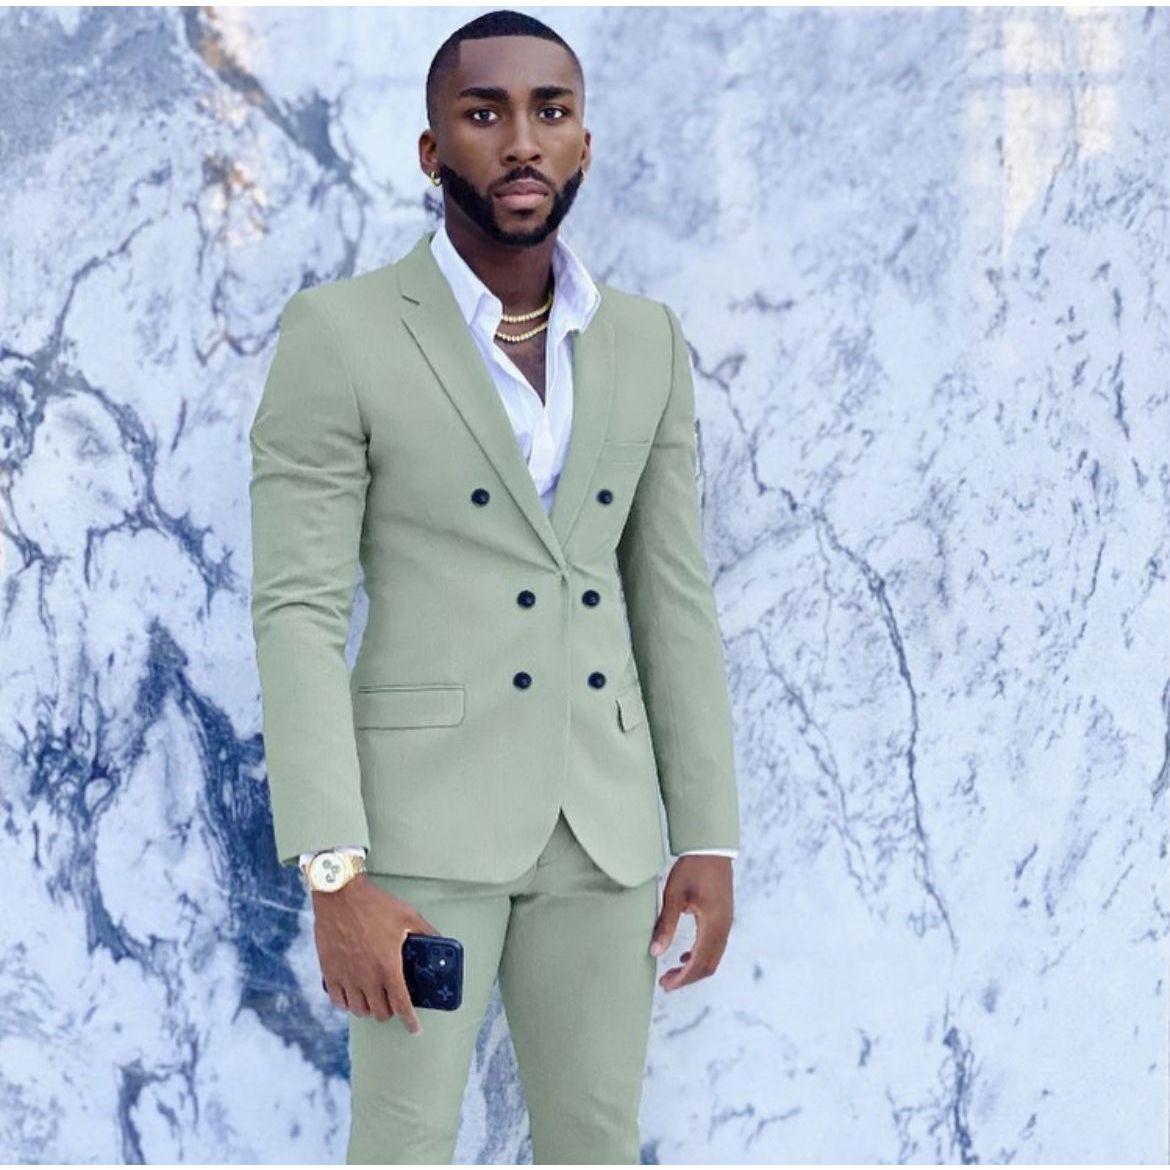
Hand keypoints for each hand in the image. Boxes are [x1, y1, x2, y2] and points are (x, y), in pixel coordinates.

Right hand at [313, 874, 442, 1034]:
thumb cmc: (376, 905)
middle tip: (393, 1002)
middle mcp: (367, 978)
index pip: (402, 1005)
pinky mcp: (330, 973)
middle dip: (390, 1012)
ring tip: (375, 999)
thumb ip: (426, 931)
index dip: (410, 1021)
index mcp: (388, 966)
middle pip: (381, 1012)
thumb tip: (441, 941)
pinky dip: (347, 1004)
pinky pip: (338, 1002)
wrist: (340, 895)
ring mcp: (347, 977)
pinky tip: (353, 996)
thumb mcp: (407, 915)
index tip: (415, 1029)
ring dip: (369, 1009)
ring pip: (359, 1011)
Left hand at [649, 854, 733, 991]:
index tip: (665, 985)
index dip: (682, 978)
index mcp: (713, 925)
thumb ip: (666, 925)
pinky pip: (715, 946)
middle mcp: (724, 927)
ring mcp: (726, 922)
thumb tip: (654, 952)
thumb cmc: (691, 869)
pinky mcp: (724, 916)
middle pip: (709, 965)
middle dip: (687, 978)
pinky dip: (701, 956)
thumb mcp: (674, 896)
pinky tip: (685, 955)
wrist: (711, 848)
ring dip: (694, 968)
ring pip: (713, 957)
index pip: (699, 963)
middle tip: (665, 982)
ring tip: (672, 972)